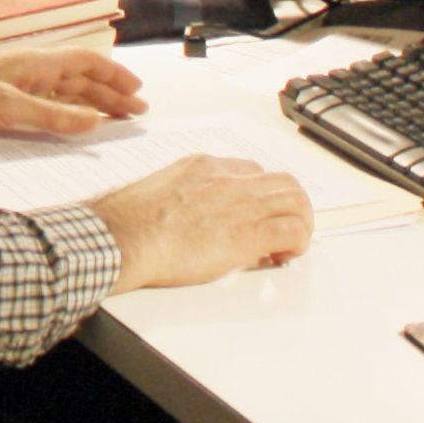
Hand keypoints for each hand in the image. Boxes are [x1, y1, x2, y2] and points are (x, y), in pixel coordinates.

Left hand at [0, 41, 147, 138]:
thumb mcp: (9, 107)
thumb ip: (52, 115)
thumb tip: (95, 121)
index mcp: (37, 63)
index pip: (85, 62)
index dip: (113, 73)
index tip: (137, 90)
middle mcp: (34, 71)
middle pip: (82, 79)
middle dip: (112, 92)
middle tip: (139, 112)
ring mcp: (23, 85)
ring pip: (69, 92)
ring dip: (96, 103)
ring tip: (119, 118)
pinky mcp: (11, 100)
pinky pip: (52, 104)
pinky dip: (73, 113)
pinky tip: (81, 124)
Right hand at [87, 154, 315, 290]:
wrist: (124, 238)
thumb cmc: (128, 224)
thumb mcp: (158, 194)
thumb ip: (183, 199)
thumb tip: (189, 218)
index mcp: (202, 167)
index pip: (249, 170)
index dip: (260, 193)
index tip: (257, 210)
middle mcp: (226, 179)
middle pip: (280, 180)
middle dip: (288, 203)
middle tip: (285, 224)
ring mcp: (240, 204)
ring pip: (295, 200)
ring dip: (299, 221)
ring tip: (291, 241)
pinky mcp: (248, 233)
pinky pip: (293, 230)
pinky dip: (298, 242)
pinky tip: (284, 255)